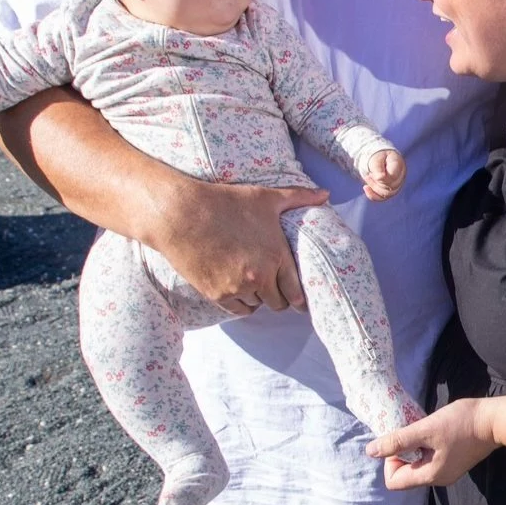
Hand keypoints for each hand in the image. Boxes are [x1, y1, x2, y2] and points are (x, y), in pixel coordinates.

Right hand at [148, 177, 333, 314]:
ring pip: (258, 305)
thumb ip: (299, 198)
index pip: (297, 291)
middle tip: (276, 288)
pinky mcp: (217, 295)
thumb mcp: (265, 198)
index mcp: (276, 255)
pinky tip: (238, 288)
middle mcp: (260, 276)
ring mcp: (237, 287)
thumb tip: (325, 194)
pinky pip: (238, 310)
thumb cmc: (224, 202)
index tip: (301, 299)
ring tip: (253, 282)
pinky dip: (241, 303)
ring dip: (258, 297)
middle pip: (279, 303)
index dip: (300, 297)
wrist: (180, 213)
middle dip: (279, 296)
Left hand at [362, 148, 405, 200]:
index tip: (371, 174)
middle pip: (390, 186)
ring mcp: (397, 185)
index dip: (382, 178)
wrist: (380, 160)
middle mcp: (401, 176)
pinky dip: (372, 195)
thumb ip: (378, 167)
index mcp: (398, 164)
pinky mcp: (390, 191)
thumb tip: (379, 178)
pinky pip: (382, 198)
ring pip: (386, 193)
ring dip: (374, 187)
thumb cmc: (379, 157)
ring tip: (367, 177)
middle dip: (376, 182)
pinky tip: (366, 188)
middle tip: (369, 174)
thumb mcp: (377, 158)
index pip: (393, 176)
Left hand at [367, 398, 498, 488]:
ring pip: (418, 466)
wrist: (495, 420)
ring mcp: (448, 472)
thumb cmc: (461, 423)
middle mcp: (438, 479)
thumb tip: (371, 452)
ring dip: (415, 449)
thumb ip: (398, 441)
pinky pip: (431, 460)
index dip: (390, 461)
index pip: (394, 481)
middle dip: (402, 453)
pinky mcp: (455, 462)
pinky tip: (436, 432)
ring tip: (425, 430)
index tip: (402, 441)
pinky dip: (426, 447)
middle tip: (413, 432)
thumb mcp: (425, 429)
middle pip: (405, 474)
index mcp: (430, 475)